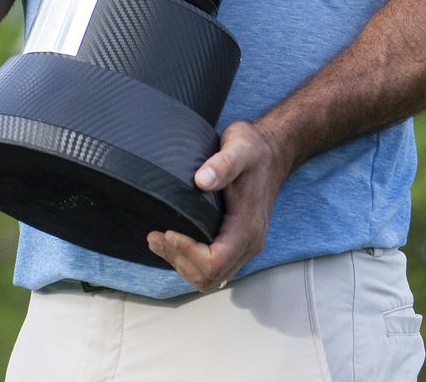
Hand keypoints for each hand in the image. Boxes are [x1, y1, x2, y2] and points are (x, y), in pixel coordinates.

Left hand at [146, 120, 290, 292]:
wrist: (271, 152)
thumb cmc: (254, 150)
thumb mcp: (239, 148)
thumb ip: (223, 164)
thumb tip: (202, 180)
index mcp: (248, 226)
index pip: (215, 262)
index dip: (187, 253)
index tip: (167, 231)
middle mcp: (249, 243)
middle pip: (210, 276)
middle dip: (179, 260)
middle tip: (155, 237)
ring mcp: (244, 245)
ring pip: (211, 276)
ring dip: (182, 263)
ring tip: (158, 241)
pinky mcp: (237, 242)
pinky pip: (214, 266)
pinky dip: (191, 260)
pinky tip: (175, 242)